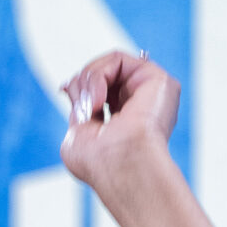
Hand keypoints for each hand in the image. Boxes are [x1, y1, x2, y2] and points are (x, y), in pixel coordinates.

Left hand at [59, 50, 180, 195]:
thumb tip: (72, 83)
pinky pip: (118, 59)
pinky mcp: (159, 80)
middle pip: (104, 73)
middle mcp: (141, 105)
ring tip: (90, 106)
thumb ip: (79, 107)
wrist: (118, 168)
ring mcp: (151, 92)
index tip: (67, 94)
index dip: (80, 87)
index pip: (99, 89)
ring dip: (89, 80)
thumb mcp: (78, 132)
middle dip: (83, 83)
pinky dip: (98, 75)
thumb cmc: (100, 164)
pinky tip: (98, 101)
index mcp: (125, 120)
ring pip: (109, 63)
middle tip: (82, 107)